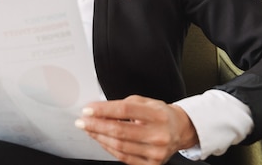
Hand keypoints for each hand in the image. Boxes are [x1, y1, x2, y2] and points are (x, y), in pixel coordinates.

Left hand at [75, 95, 197, 164]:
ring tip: (88, 129)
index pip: (125, 110)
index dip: (103, 110)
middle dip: (96, 125)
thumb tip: (98, 109)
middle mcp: (158, 135)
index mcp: (157, 115)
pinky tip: (101, 139)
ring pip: (119, 146)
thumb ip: (124, 105)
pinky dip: (108, 148)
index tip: (88, 109)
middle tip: (82, 121)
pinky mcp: (152, 164)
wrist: (180, 130)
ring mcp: (156, 152)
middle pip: (120, 130)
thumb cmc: (160, 115)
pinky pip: (124, 157)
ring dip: (99, 137)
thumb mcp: (146, 102)